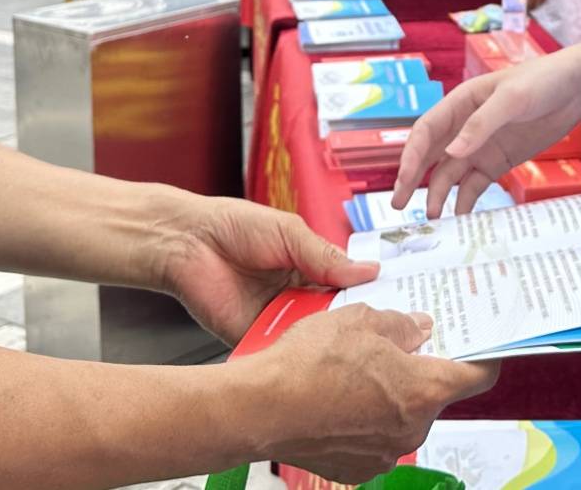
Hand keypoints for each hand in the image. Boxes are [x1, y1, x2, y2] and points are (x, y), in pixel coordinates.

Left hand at [152, 197, 376, 344]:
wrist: (187, 241)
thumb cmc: (234, 226)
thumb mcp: (290, 233)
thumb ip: (327, 257)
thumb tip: (369, 271)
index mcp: (308, 268)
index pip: (345, 288)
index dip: (366, 297)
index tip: (394, 307)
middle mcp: (295, 297)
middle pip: (331, 317)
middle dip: (351, 325)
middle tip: (379, 333)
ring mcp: (275, 319)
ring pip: (309, 338)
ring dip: (325, 341)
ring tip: (351, 346)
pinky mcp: (253, 337)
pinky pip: (279, 350)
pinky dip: (293, 354)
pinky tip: (312, 354)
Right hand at [244, 305, 497, 482]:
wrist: (260, 409)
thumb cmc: (308, 364)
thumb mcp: (360, 321)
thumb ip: (400, 325)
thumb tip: (418, 329)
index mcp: (423, 390)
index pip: (477, 376)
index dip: (482, 357)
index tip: (480, 348)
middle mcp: (412, 428)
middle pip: (432, 395)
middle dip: (417, 372)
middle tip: (390, 349)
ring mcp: (385, 453)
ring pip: (401, 417)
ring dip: (388, 396)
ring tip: (352, 373)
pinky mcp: (358, 469)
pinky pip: (375, 439)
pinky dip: (365, 421)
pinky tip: (337, 400)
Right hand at [392, 53, 580, 217]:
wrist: (574, 89)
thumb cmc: (540, 82)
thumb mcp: (511, 99)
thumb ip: (481, 125)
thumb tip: (451, 152)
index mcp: (459, 104)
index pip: (425, 131)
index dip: (411, 156)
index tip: (404, 180)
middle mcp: (463, 127)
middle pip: (429, 155)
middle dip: (412, 179)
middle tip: (398, 204)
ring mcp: (479, 146)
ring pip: (449, 174)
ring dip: (438, 194)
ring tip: (434, 218)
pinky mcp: (496, 162)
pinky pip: (474, 185)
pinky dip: (465, 201)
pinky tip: (460, 218)